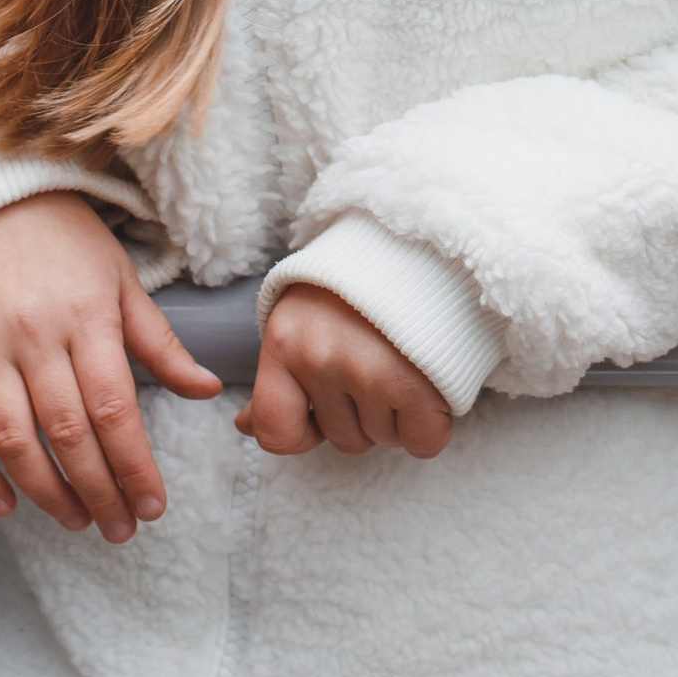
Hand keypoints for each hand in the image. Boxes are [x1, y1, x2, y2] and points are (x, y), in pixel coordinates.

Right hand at [0, 191, 222, 542]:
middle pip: (67, 433)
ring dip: (44, 491)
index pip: (114, 409)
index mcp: (87, 318)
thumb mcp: (124, 283)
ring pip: (12, 437)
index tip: (151, 504)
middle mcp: (35, 336)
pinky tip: (6, 503)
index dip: (133, 466)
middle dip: (98, 490)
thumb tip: (206, 390)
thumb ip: (161, 343)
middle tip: (120, 527)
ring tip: (76, 520)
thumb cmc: (69, 245)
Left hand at [244, 287, 453, 461]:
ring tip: (407, 364)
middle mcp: (319, 356)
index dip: (303, 435)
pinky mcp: (416, 381)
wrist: (425, 235)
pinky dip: (432, 424)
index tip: (324, 413)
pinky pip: (423, 441)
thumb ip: (279, 378)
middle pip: (343, 439)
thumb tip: (245, 426)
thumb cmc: (360, 283)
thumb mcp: (305, 319)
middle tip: (381, 364)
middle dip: (365, 416)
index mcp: (283, 339)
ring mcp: (368, 369)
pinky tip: (431, 385)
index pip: (273, 431)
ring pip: (384, 439)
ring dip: (399, 415)